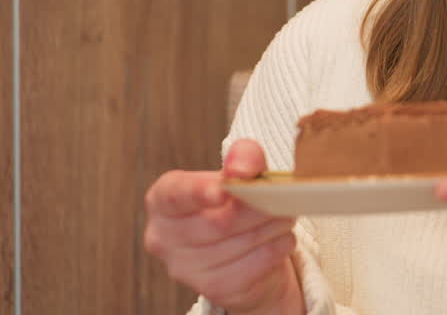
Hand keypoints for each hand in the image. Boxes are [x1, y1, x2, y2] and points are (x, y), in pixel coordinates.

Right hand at [144, 140, 302, 314]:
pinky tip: (280, 238)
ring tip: (283, 215)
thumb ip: (243, 158)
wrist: (241, 251)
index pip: (176, 195)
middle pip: (220, 222)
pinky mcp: (213, 289)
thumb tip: (242, 168)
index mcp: (162, 200)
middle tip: (283, 197)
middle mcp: (164, 237)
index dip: (200, 192)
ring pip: (242, 243)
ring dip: (274, 225)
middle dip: (259, 207)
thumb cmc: (233, 204)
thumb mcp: (238, 172)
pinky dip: (278, 246)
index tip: (224, 190)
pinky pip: (256, 264)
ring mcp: (186, 269)